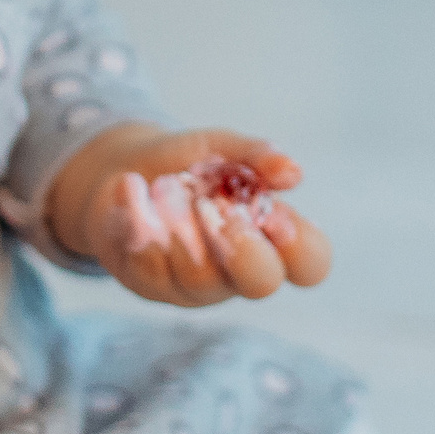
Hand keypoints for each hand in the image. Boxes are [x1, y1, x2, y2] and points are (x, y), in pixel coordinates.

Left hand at [49, 125, 331, 306]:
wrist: (125, 171)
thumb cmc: (189, 166)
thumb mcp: (222, 148)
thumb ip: (256, 157)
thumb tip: (292, 172)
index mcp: (269, 239)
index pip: (310, 264)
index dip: (301, 247)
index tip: (274, 212)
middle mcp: (237, 271)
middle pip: (261, 284)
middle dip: (244, 249)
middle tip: (220, 210)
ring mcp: (193, 284)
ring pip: (199, 276)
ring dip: (181, 222)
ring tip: (164, 183)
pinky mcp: (149, 283)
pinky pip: (147, 265)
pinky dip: (138, 217)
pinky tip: (130, 186)